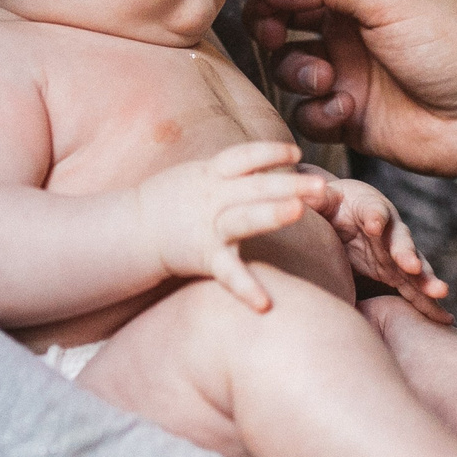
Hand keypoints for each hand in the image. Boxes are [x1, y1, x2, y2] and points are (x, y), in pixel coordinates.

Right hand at [144, 141, 328, 311]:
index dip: (269, 153)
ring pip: (243, 218)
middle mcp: (212, 196)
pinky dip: (245, 288)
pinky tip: (265, 304)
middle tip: (323, 185)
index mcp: (212, 174)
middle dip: (290, 183)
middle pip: (255, 186)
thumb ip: (233, 171)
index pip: (244, 157)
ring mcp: (208, 226)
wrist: (132, 229)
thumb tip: (270, 163)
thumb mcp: (200, 175)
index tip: (297, 152)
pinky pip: (227, 273)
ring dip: (270, 214)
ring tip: (297, 211)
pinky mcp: (204, 256)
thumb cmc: (174, 201)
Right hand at [245, 0, 456, 177]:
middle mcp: (348, 21)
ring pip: (287, 64)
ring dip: (297, 71)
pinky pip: (305, 111)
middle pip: (281, 11)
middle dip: (270, 24)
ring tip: (328, 78)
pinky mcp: (346, 112)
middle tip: (275, 36)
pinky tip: (348, 110)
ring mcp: (346, 67)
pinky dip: (318, 111)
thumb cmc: (450, 46)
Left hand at [309, 173, 451, 322]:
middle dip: (407, 253)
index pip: (373, 210)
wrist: (343, 214)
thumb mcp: (324, 198)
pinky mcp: (397, 273)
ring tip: (439, 292)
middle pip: (401, 240)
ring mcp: (396, 253)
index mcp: (369, 206)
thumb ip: (319, 199)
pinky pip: (415, 289)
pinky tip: (445, 319)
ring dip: (426, 280)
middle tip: (411, 265)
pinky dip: (429, 304)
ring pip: (415, 267)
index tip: (374, 224)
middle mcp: (390, 229)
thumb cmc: (333, 204)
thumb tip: (312, 193)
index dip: (375, 216)